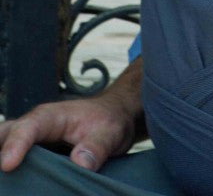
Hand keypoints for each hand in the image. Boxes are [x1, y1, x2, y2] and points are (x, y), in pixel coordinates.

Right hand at [0, 60, 142, 172]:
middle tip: (1, 175)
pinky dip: (9, 173)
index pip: (29, 127)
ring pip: (3, 145)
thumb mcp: (111, 131)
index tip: (8, 164)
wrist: (113, 117)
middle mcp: (35, 126)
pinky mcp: (32, 155)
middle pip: (5, 134)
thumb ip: (97, 145)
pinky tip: (12, 186)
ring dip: (1, 160)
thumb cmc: (110, 120)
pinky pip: (14, 160)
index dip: (16, 144)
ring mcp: (30, 141)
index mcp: (53, 116)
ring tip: (5, 184)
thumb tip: (80, 162)